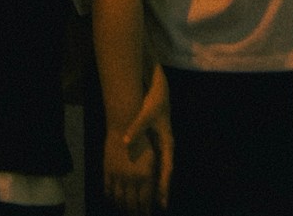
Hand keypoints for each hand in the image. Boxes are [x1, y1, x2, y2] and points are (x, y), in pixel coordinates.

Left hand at [104, 79, 171, 214]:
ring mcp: (162, 143)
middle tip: (159, 206)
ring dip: (156, 182)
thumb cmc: (154, 101)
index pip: (167, 169)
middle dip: (161, 189)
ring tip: (153, 199)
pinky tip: (145, 177)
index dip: (164, 186)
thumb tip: (125, 141)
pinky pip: (154, 159)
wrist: (158, 87)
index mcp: (167, 142)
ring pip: (160, 167)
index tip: (162, 202)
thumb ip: (136, 128)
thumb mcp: (146, 114)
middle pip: (164, 171)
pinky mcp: (156, 139)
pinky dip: (151, 170)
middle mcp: (166, 146)